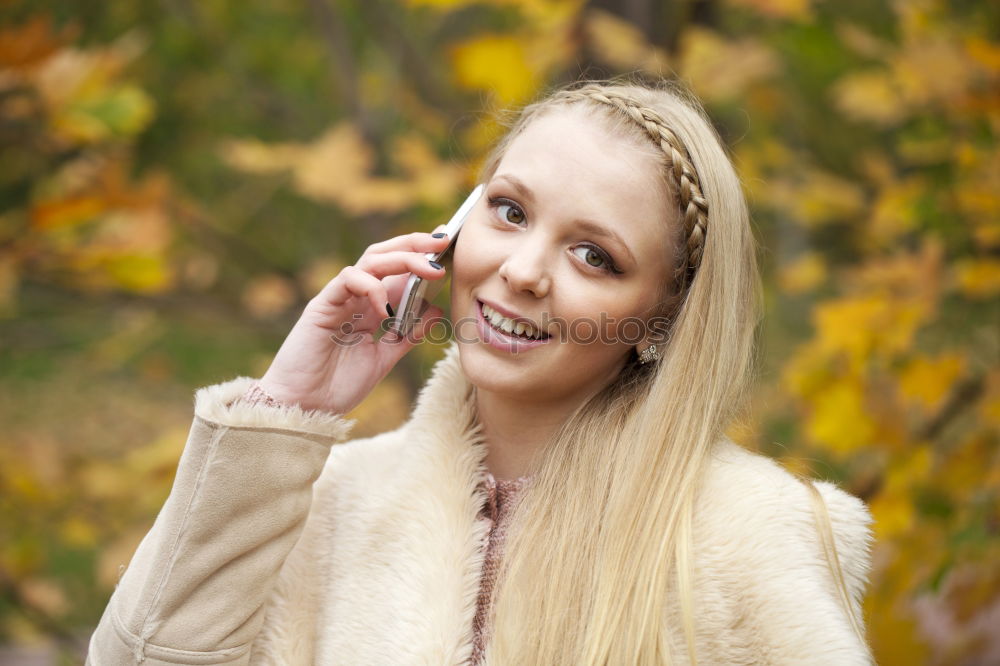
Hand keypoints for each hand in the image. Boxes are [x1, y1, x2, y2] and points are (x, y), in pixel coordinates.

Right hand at [255, 230, 449, 413]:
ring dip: (402, 259)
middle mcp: (354, 298)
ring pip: (369, 261)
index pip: (395, 271)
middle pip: (383, 256)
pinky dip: (371, 287)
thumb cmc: (337, 386)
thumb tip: (436, 310)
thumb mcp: (384, 359)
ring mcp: (338, 299)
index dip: (419, 256)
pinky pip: (347, 280)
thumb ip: (407, 335)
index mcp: (368, 308)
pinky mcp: (321, 306)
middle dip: (413, 245)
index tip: (447, 247)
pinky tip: (387, 307)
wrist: (304, 409)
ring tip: (430, 269)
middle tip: (443, 243)